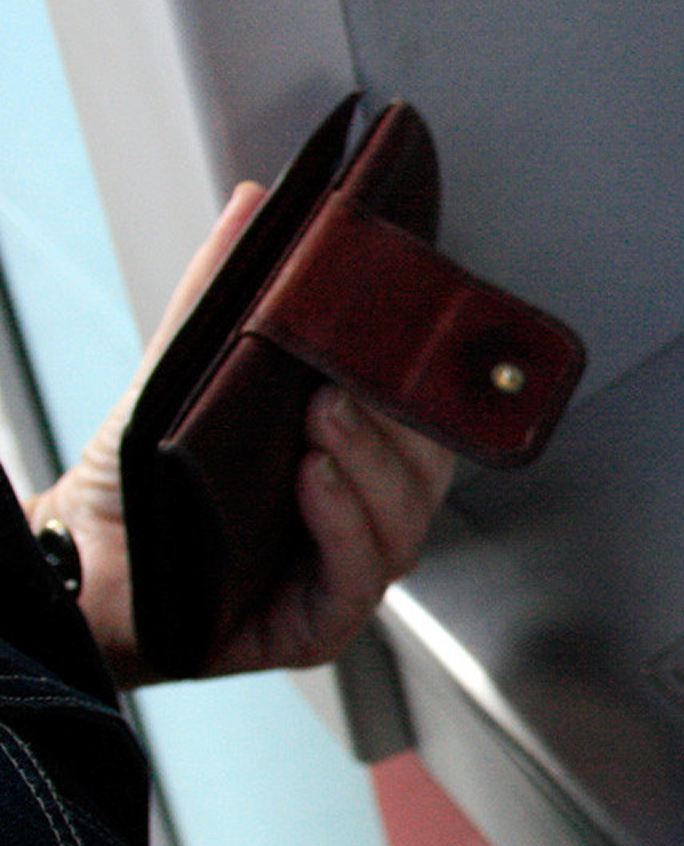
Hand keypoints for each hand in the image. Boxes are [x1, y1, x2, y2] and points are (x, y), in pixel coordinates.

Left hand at [23, 183, 457, 688]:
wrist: (75, 564)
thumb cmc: (143, 482)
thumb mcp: (191, 369)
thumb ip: (227, 289)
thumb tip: (256, 204)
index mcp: (357, 460)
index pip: (424, 417)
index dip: (432, 379)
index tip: (418, 332)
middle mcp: (362, 518)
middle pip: (427, 470)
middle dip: (398, 422)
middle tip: (351, 376)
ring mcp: (347, 575)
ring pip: (403, 522)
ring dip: (370, 466)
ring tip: (325, 419)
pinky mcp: (317, 626)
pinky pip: (356, 579)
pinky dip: (342, 525)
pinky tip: (313, 480)